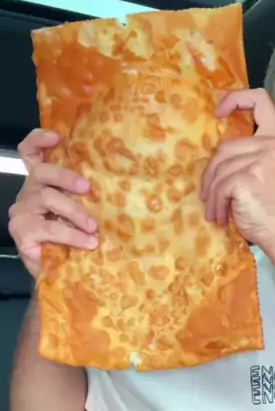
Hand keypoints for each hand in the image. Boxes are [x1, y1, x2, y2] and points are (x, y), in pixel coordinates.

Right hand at [8, 129, 97, 279]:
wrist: (61, 274)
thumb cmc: (73, 239)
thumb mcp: (82, 212)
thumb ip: (85, 196)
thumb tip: (116, 183)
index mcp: (42, 183)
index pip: (30, 153)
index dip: (39, 140)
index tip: (57, 136)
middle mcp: (29, 193)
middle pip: (41, 172)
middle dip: (67, 176)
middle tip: (87, 188)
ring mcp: (22, 211)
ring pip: (47, 197)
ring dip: (75, 212)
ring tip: (93, 227)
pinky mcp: (21, 231)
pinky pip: (49, 227)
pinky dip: (71, 235)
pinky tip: (86, 242)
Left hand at [200, 88, 274, 248]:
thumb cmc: (270, 205)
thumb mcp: (264, 169)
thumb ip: (249, 152)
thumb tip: (216, 150)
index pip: (259, 99)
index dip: (235, 99)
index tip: (218, 112)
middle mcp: (273, 143)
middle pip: (225, 147)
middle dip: (211, 174)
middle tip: (209, 194)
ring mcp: (262, 159)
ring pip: (218, 169)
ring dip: (212, 194)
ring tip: (217, 210)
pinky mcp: (247, 177)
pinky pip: (218, 186)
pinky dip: (216, 203)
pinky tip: (222, 216)